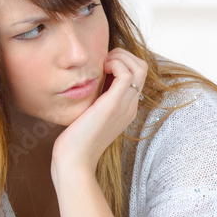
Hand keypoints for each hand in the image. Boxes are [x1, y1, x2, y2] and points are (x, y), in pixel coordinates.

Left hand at [51, 48, 147, 175]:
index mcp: (126, 108)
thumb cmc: (76, 141)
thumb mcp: (89, 115)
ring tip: (102, 64)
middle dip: (123, 55)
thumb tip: (88, 83)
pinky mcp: (113, 106)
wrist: (74, 161)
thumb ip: (94, 100)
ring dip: (120, 57)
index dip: (121, 62)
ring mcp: (124, 106)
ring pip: (139, 67)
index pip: (137, 75)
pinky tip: (100, 71)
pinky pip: (126, 74)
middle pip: (142, 67)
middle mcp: (130, 106)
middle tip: (102, 61)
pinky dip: (115, 64)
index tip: (101, 65)